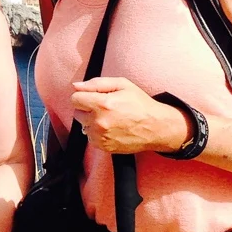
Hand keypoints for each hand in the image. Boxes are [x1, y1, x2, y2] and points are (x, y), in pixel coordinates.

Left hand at [70, 76, 189, 154]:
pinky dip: (97, 133)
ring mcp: (101, 137)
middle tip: (105, 108)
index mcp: (102, 104)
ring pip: (83, 126)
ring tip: (110, 119)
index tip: (93, 97)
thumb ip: (96, 83)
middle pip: (77, 113)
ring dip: (92, 122)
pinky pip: (90, 138)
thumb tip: (76, 86)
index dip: (83, 96)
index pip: (74, 99)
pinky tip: (111, 128)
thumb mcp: (122, 85)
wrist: (156, 127)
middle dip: (88, 109)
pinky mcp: (103, 147)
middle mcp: (99, 122)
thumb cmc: (140, 104)